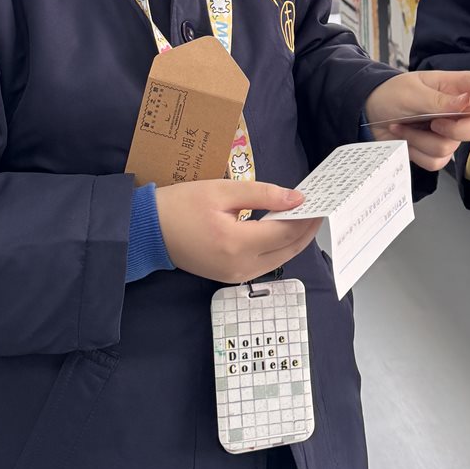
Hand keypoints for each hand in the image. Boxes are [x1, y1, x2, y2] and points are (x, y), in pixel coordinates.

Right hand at [155, 180, 319, 283]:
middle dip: (307, 229)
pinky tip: (282, 229)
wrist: (149, 231)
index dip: (306, 217)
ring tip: (305, 216)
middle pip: (288, 250)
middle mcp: (240, 267)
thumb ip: (262, 194)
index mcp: (236, 244)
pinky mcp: (231, 277)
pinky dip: (279, 247)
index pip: (285, 232)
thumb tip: (296, 198)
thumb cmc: (182, 205)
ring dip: (295, 239)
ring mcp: (235, 276)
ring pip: (280, 259)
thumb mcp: (221, 191)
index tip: (320, 200)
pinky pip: (266, 264)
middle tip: (320, 207)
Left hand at [363, 70, 469, 170]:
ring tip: (404, 126)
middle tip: (434, 123)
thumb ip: (440, 100)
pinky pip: (437, 161)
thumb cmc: (390, 94)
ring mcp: (448, 132)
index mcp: (455, 87)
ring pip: (451, 148)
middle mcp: (457, 110)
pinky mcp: (436, 150)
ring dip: (421, 140)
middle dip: (456, 130)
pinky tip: (405, 138)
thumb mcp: (412, 93)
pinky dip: (416, 152)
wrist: (369, 114)